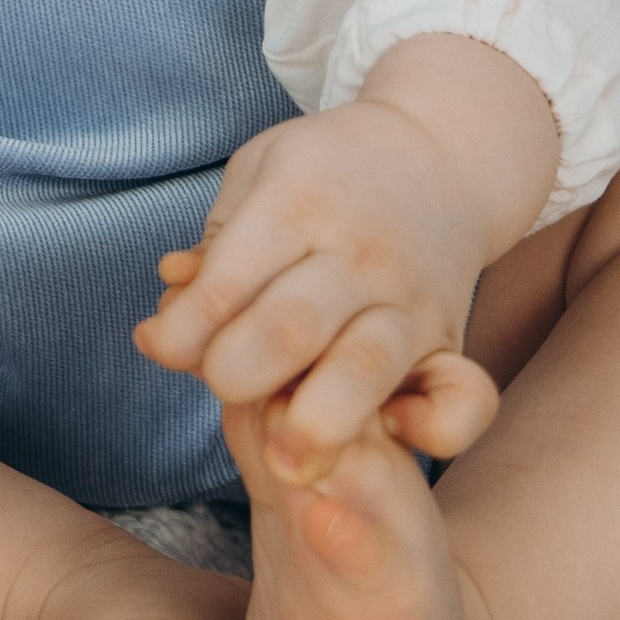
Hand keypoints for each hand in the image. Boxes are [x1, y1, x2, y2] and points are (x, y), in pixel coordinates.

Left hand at [132, 36, 558, 480]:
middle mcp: (358, 256)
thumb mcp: (258, 172)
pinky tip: (394, 432)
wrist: (439, 156)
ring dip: (317, 422)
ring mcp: (409, 301)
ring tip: (284, 463)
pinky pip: (462, 396)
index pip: (228, 282)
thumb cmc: (324, 172)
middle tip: (222, 387)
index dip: (180, 330)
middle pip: (292, 328)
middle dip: (239, 372)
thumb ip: (213, 246)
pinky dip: (434, 428)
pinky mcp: (450, 339)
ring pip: (367, 367)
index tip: (157, 346)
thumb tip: (167, 314)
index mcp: (297, 205)